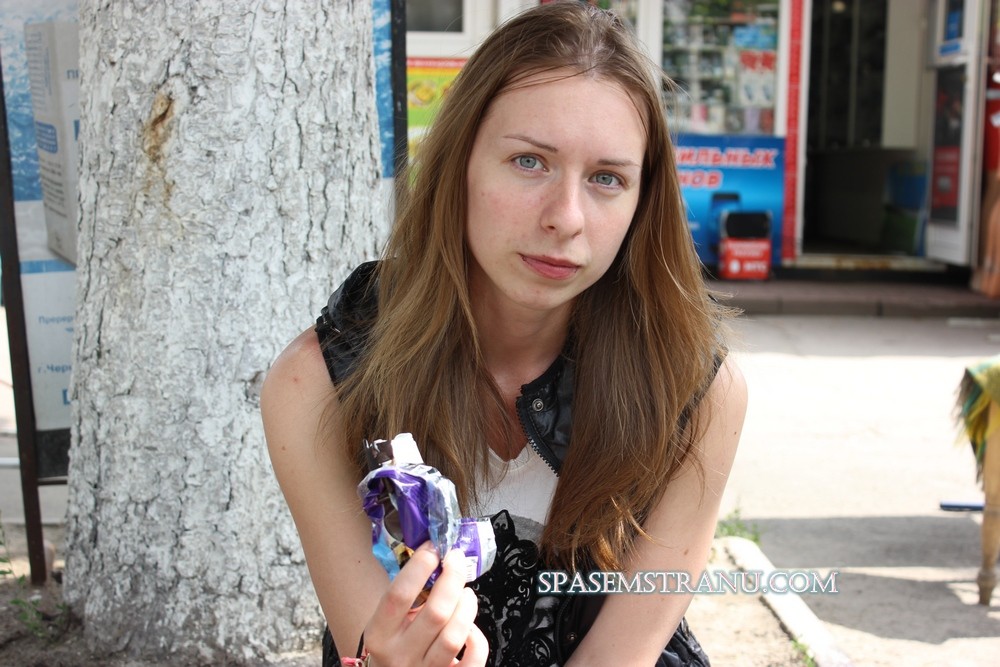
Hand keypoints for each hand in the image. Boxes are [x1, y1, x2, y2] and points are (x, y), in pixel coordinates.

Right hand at [363, 543, 487, 666]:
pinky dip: (477, 640)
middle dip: (452, 579)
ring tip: (466, 593)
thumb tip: (435, 556)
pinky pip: (472, 662)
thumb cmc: (392, 646)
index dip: (420, 566)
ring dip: (466, 606)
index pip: (399, 595)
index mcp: (379, 635)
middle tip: (457, 560)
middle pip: (436, 612)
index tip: (433, 547)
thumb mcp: (385, 623)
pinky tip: (471, 629)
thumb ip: (406, 598)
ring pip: (454, 636)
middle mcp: (399, 655)